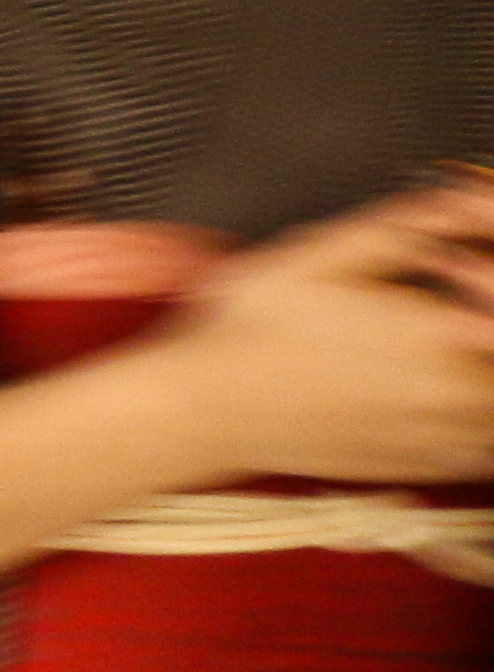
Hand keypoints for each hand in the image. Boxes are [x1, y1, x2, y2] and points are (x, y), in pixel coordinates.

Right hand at [149, 179, 493, 485]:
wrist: (205, 409)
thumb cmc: (248, 331)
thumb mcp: (319, 252)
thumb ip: (406, 224)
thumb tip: (467, 203)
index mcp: (439, 332)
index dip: (481, 279)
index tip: (452, 269)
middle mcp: (454, 392)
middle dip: (477, 325)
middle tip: (442, 310)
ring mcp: (443, 437)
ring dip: (478, 375)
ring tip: (429, 353)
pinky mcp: (425, 468)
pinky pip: (483, 450)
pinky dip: (474, 420)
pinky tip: (431, 395)